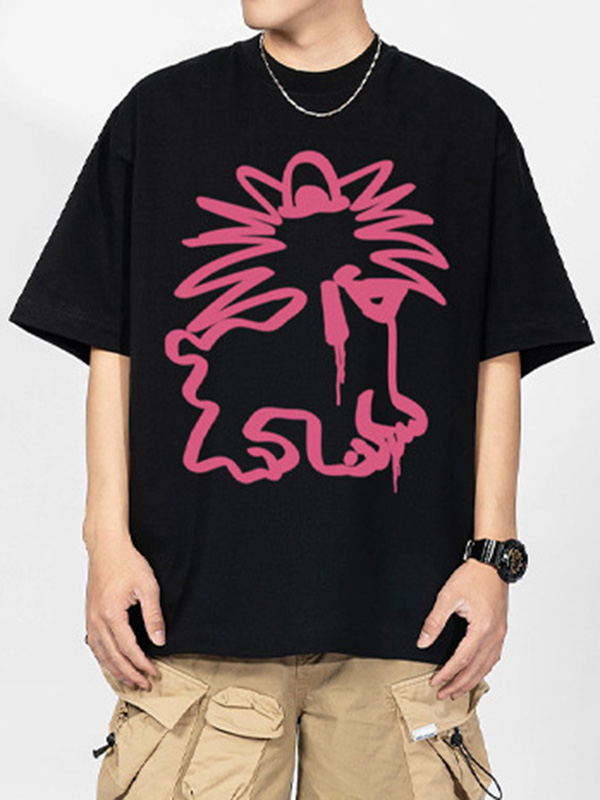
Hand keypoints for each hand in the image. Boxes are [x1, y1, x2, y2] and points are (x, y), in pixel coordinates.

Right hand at [85, 537, 165, 688]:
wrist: (107, 548)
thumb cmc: (127, 563)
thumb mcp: (148, 587)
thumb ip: (153, 616)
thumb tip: (159, 640)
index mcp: (112, 615)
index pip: (128, 649)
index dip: (142, 664)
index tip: (154, 673)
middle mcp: (97, 621)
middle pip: (113, 657)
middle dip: (129, 674)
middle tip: (144, 684)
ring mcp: (90, 619)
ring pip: (100, 654)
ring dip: (115, 670)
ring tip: (129, 680)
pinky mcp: (89, 615)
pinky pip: (93, 644)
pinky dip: (103, 658)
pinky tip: (111, 663)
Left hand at [416, 558, 508, 699]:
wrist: (492, 564)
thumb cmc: (472, 576)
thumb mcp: (447, 597)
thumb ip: (434, 621)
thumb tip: (423, 642)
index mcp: (482, 628)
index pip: (462, 660)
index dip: (448, 674)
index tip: (435, 683)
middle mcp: (494, 635)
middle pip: (476, 669)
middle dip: (458, 684)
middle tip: (443, 694)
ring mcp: (500, 633)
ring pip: (487, 666)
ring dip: (471, 680)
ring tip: (457, 690)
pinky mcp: (501, 629)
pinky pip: (494, 657)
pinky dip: (483, 669)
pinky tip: (476, 673)